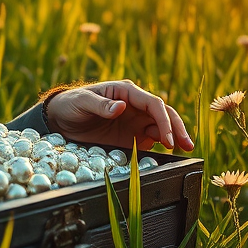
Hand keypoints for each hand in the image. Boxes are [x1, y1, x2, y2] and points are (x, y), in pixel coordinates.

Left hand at [44, 80, 193, 151]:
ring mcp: (135, 121)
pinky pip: (151, 140)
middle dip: (177, 128)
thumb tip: (121, 106)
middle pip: (163, 114)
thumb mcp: (82, 102)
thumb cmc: (70, 104)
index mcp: (126, 92)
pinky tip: (168, 155)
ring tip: (184, 151)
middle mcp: (134, 105)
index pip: (153, 103)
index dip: (163, 120)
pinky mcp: (131, 135)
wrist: (60, 119)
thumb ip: (100, 105)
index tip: (167, 138)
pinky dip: (161, 147)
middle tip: (187, 145)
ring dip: (173, 137)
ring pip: (161, 127)